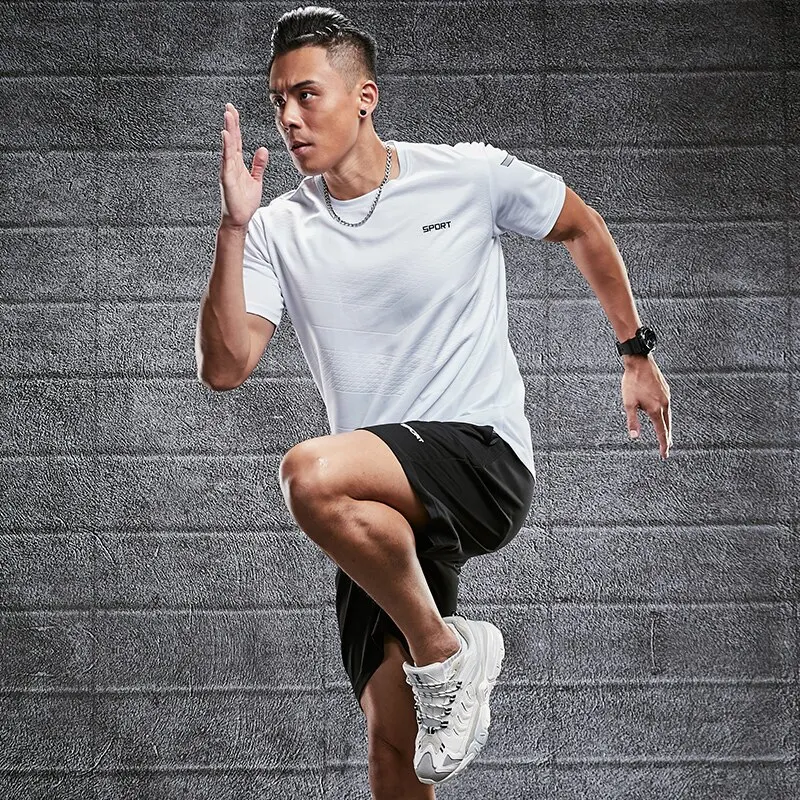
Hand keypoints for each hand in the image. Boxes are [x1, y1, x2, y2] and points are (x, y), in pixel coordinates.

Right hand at [219, 102, 269, 228]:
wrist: (239, 219)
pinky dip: (226, 148)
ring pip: (228, 147)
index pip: (237, 141)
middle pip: (231, 140)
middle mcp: (231, 164)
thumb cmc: (244, 202)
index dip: (236, 126)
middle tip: (229, 106)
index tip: (234, 111)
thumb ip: (258, 165)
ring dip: (228, 131)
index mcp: (237, 163)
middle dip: (231, 123)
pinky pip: (226, 161)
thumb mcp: (256, 180)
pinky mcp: (227, 179)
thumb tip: (263, 150)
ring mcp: (228, 171)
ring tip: (228, 116)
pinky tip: (226, 137)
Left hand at [621, 354, 671, 458]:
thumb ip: (632, 421)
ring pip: (668, 416)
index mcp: (655, 410)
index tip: (664, 454)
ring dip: (667, 427)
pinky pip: (668, 407)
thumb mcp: (628, 403)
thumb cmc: (632, 382)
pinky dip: (666, 415)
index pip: (661, 432)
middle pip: (668, 426)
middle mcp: (664, 404)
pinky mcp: (666, 390)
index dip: (663, 445)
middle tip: (667, 448)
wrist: (639, 362)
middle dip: (667, 438)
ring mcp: (667, 397)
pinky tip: (663, 415)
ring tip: (666, 435)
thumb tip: (634, 437)